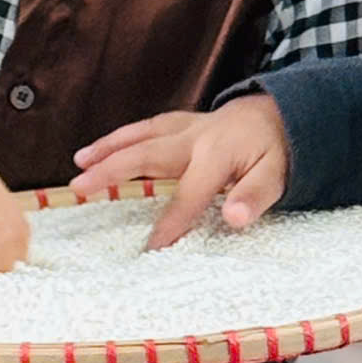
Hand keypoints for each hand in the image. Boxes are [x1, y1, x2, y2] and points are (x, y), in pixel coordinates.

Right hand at [72, 95, 289, 249]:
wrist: (282, 113)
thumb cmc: (276, 151)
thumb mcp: (277, 176)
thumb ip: (255, 197)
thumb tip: (235, 219)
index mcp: (218, 154)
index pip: (189, 194)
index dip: (171, 223)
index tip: (152, 249)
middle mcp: (195, 136)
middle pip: (147, 154)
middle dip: (111, 170)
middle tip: (80, 186)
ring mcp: (185, 126)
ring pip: (141, 135)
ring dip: (108, 148)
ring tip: (78, 163)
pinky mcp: (180, 123)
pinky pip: (146, 128)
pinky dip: (120, 137)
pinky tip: (100, 148)